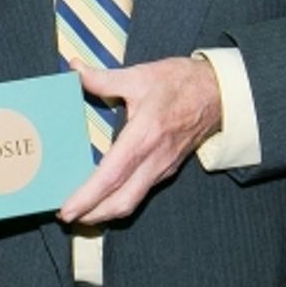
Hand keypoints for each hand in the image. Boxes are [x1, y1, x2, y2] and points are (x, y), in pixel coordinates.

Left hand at [58, 56, 222, 225]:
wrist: (218, 92)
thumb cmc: (181, 82)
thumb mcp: (139, 75)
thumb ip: (102, 78)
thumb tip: (74, 69)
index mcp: (144, 135)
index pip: (112, 175)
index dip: (88, 196)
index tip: (68, 208)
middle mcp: (155, 158)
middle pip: (122, 201)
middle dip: (93, 215)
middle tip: (67, 217)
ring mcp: (163, 167)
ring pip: (132, 201)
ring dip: (106, 212)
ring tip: (82, 213)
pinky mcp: (167, 169)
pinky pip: (141, 192)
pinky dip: (120, 201)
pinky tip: (105, 197)